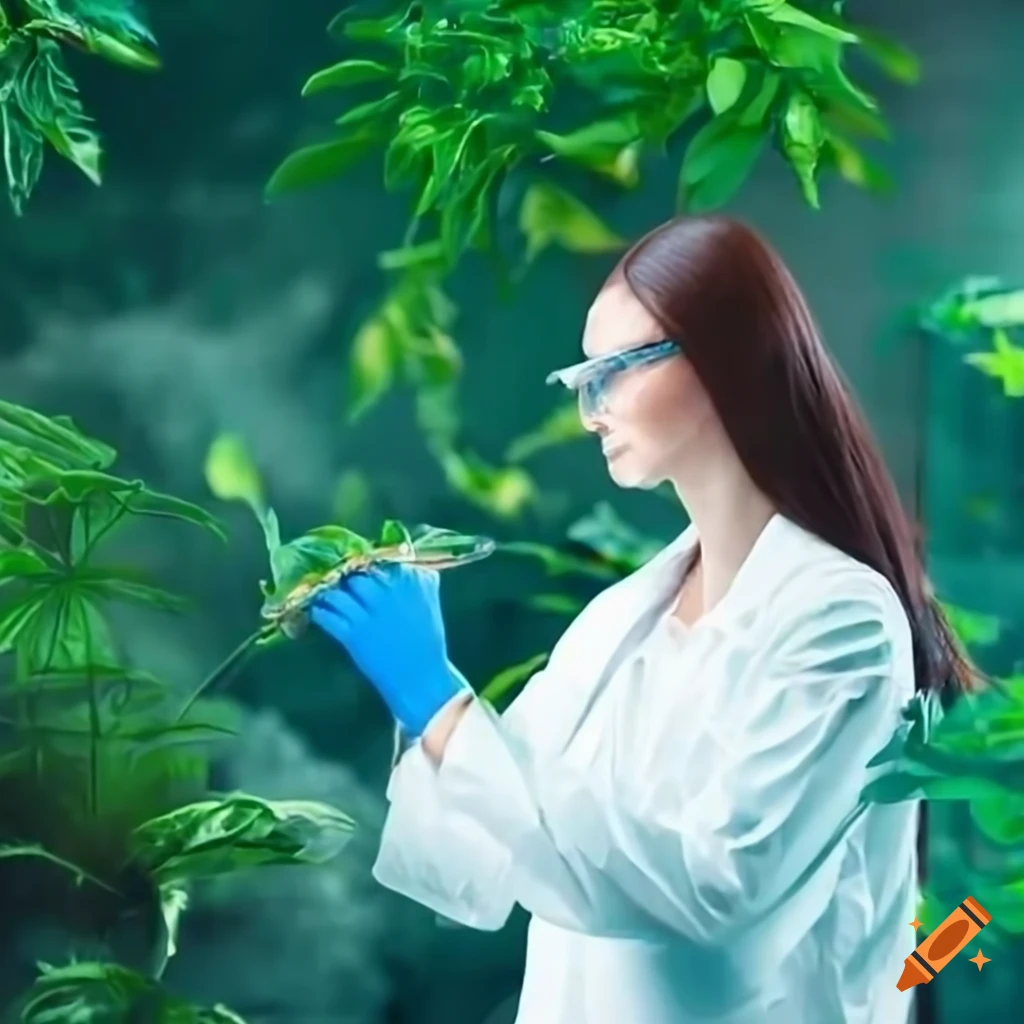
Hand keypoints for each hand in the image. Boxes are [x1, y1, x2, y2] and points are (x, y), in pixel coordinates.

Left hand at [309, 564, 468, 737]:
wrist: (420, 677)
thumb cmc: (427, 638)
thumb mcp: (430, 601)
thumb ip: (421, 577)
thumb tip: (407, 554)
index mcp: (410, 583)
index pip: (380, 556)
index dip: (365, 554)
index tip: (356, 555)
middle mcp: (388, 595)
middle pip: (354, 571)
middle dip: (343, 570)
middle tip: (334, 570)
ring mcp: (369, 615)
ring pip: (337, 591)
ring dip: (326, 589)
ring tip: (321, 587)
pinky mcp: (353, 636)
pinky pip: (327, 617)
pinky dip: (319, 611)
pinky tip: (318, 609)